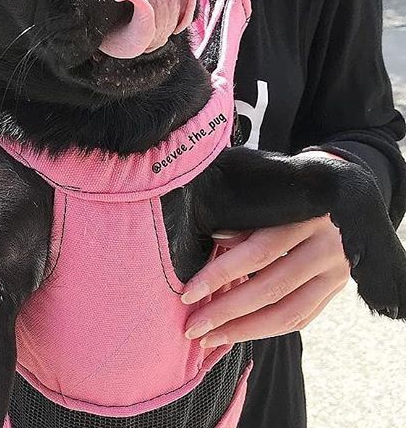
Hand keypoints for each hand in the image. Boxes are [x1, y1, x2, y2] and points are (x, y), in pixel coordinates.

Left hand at [182, 151, 350, 346]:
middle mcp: (326, 246)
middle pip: (271, 287)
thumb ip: (244, 221)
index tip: (189, 292)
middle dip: (227, 311)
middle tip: (193, 326)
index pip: (257, 252)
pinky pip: (301, 317)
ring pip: (288, 312)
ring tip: (209, 338)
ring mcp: (336, 271)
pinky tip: (238, 334)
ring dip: (244, 330)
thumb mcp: (268, 198)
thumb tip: (214, 242)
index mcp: (304, 215)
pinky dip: (267, 329)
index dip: (221, 274)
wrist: (340, 195)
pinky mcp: (337, 288)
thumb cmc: (288, 191)